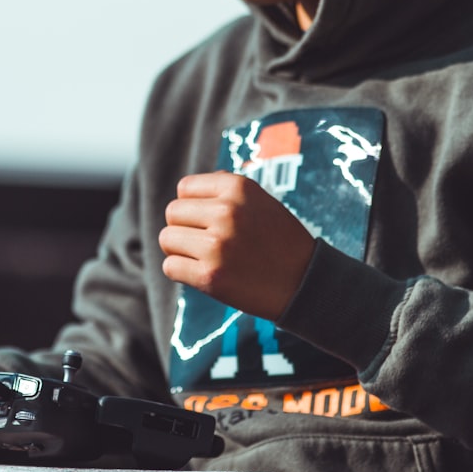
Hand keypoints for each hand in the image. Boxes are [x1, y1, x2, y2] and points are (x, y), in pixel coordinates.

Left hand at [158, 171, 315, 319]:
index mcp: (238, 188)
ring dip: (179, 250)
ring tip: (204, 258)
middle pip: (172, 213)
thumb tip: (186, 190)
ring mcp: (216, 245)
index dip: (192, 206)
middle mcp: (226, 212)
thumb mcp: (260, 201)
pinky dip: (181, 272)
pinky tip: (204, 273)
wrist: (305, 283)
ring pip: (166, 239)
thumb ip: (224, 190)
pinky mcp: (209, 276)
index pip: (185, 188)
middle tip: (204, 242)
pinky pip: (170, 267)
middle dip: (183, 228)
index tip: (208, 221)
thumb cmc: (278, 241)